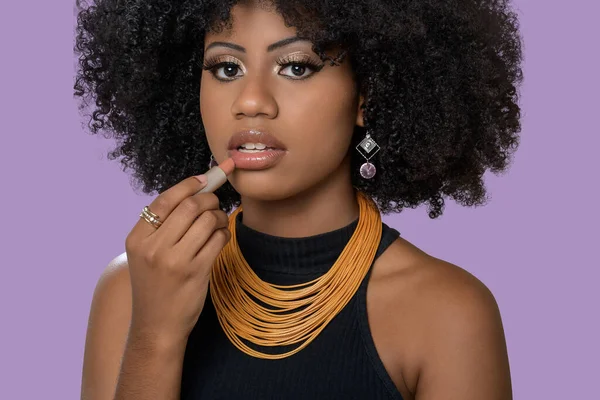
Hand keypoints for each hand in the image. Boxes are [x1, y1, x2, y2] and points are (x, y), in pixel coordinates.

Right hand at [124, 175, 229, 344]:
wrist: (156, 326)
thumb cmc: (155, 285)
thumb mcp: (144, 254)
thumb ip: (162, 225)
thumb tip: (194, 189)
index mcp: (137, 238)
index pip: (165, 199)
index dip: (189, 184)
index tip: (206, 178)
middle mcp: (153, 248)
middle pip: (190, 206)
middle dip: (209, 199)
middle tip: (214, 204)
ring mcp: (175, 260)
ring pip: (207, 220)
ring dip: (219, 216)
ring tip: (218, 223)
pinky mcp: (196, 272)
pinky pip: (218, 239)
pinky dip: (224, 233)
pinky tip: (220, 238)